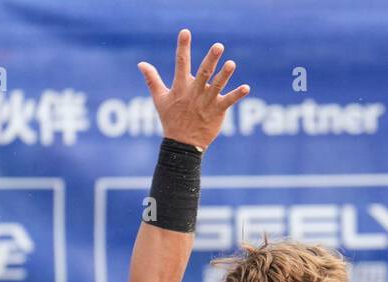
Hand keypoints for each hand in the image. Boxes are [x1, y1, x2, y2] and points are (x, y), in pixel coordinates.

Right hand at [137, 29, 248, 150]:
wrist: (183, 144)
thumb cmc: (171, 119)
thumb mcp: (159, 99)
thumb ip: (152, 79)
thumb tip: (141, 63)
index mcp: (181, 87)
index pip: (181, 63)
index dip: (183, 47)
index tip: (185, 32)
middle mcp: (195, 92)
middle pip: (204, 72)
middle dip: (211, 59)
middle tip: (219, 46)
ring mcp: (207, 102)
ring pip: (217, 85)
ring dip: (225, 74)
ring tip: (231, 64)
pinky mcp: (217, 111)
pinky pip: (228, 101)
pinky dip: (237, 95)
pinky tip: (246, 87)